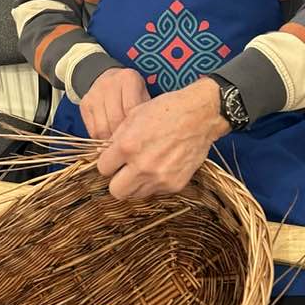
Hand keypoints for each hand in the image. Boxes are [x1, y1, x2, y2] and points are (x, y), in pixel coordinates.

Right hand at [80, 67, 149, 139]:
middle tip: (129, 147)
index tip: (139, 139)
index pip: (130, 110)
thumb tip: (141, 139)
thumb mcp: (144, 97)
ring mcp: (94, 93)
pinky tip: (109, 139)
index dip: (135, 128)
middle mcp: (109, 83)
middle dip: (122, 137)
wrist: (111, 79)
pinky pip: (92, 130)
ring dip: (110, 141)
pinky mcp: (84, 104)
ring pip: (102, 128)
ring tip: (119, 146)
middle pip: (114, 120)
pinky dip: (101, 139)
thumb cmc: (133, 93)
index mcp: (128, 78)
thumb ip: (145, 114)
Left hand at [97, 78, 229, 199]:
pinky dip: (154, 183)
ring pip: (135, 195)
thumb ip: (117, 138)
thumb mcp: (135, 115)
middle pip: (116, 191)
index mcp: (128, 146)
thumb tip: (107, 153)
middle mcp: (142, 166)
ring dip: (135, 184)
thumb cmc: (168, 110)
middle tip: (124, 170)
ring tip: (144, 168)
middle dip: (117, 180)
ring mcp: (159, 178)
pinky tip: (160, 167)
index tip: (114, 159)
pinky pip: (155, 192)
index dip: (108, 162)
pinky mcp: (174, 185)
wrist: (201, 115)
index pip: (103, 168)